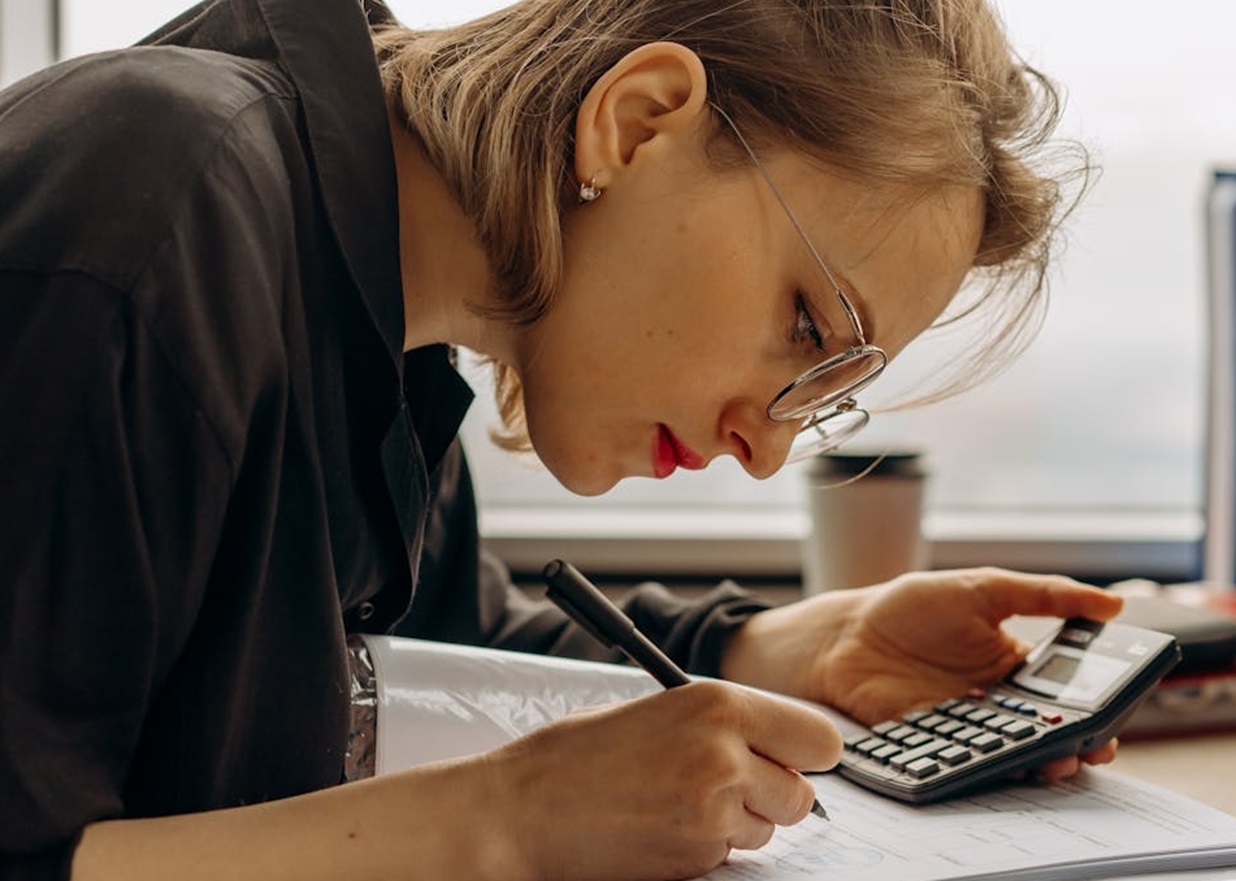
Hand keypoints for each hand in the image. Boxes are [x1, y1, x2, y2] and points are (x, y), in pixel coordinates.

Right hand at [486, 680, 842, 880]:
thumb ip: (721, 722)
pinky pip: (728, 858)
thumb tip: (770, 742)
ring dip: (738, 823)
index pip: (820, 739)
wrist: (522, 812)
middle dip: (773, 794)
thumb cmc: (576, 754)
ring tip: (679, 802)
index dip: (807, 753)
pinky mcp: (696, 861)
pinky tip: (662, 827)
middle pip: (801, 796)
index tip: (792, 757)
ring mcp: (713, 815)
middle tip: (730, 783)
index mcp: (718, 705)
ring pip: (767, 831)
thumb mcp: (658, 709)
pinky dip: (706, 848)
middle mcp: (726, 757)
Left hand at [721, 567, 1124, 779]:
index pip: (1069, 693)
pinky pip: (970, 762)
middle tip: (1094, 748)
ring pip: (1015, 753)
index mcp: (1016, 665)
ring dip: (1041, 762)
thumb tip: (1113, 602)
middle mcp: (998, 702)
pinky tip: (1002, 764)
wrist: (845, 635)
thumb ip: (1045, 595)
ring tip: (1056, 761)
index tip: (1115, 716)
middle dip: (1077, 744)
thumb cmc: (912, 607)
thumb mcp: (983, 588)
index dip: (1096, 707)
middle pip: (1049, 731)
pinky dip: (990, 768)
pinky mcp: (937, 745)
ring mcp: (968, 727)